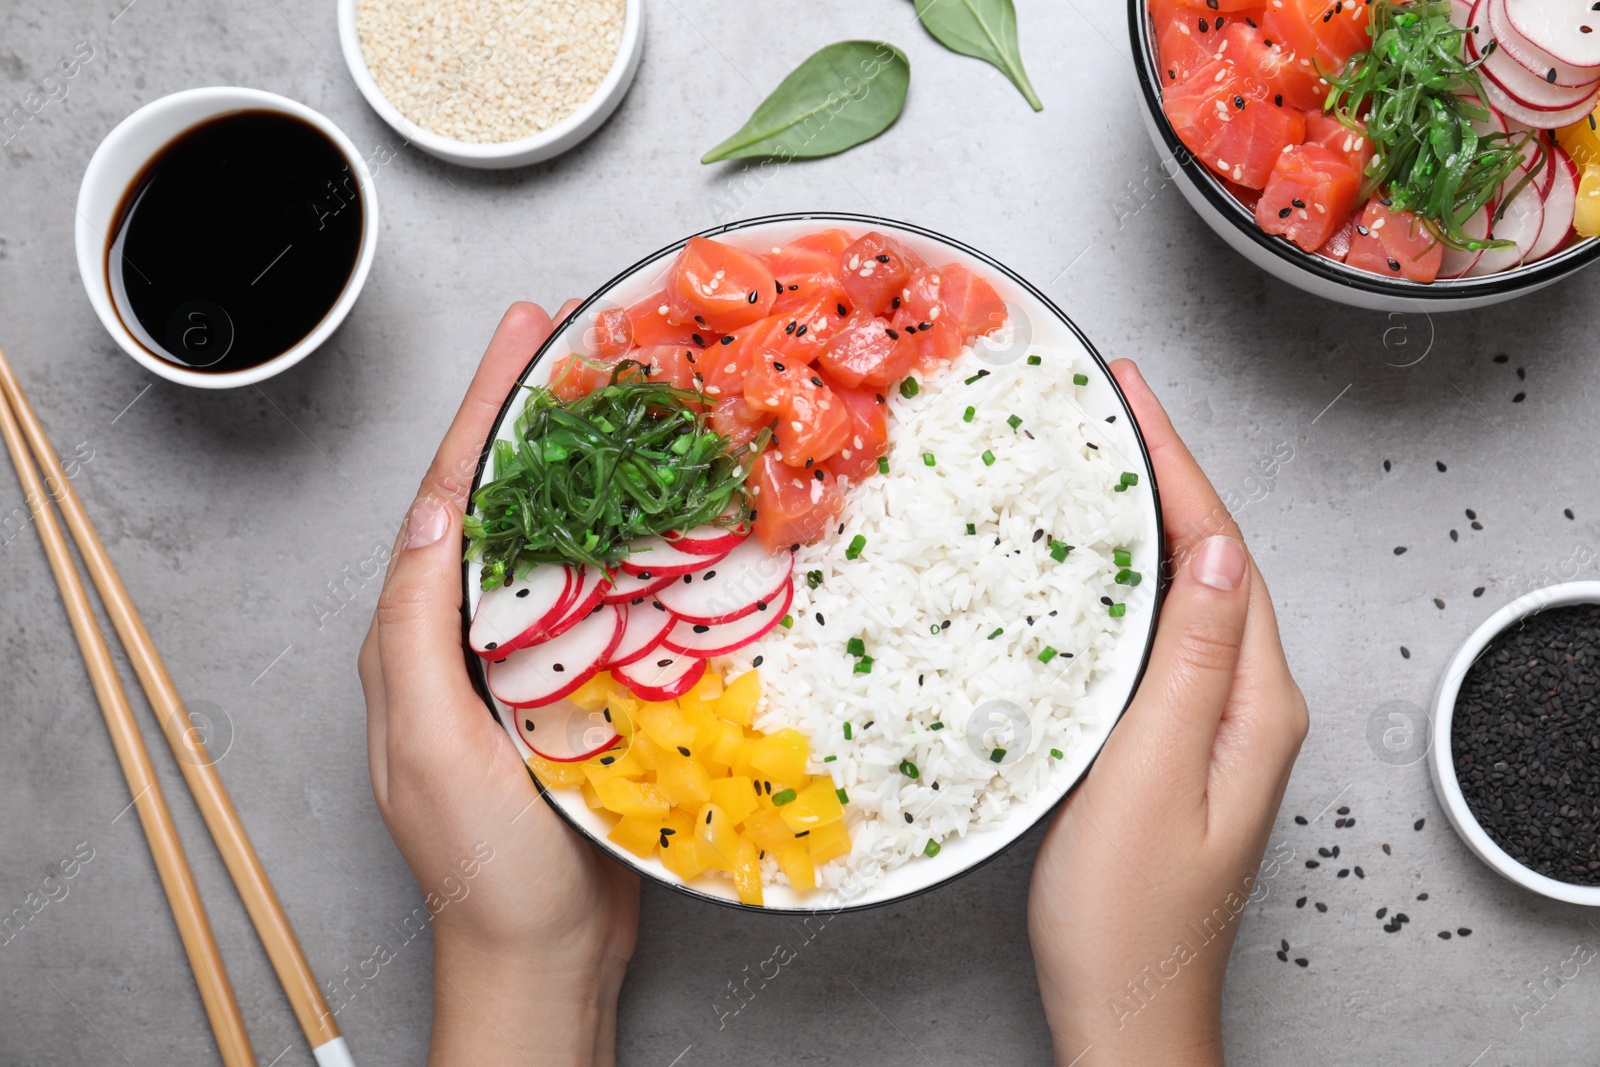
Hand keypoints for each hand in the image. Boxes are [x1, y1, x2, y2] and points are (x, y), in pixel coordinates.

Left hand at [358, 302, 638, 1066]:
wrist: (543, 951)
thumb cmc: (483, 865)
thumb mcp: (432, 746)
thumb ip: (417, 632)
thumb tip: (435, 514)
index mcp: (418, 636)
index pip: (451, 498)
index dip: (485, 408)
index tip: (524, 333)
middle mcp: (470, 635)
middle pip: (506, 501)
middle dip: (535, 414)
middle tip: (581, 341)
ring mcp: (533, 659)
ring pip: (562, 540)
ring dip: (592, 466)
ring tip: (630, 401)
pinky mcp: (587, 685)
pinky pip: (608, 596)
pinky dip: (637, 542)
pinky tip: (672, 513)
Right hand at [1028, 360, 1308, 1066]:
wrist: (1123, 1007)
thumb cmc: (1129, 915)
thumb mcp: (1154, 777)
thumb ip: (1188, 663)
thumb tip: (1208, 555)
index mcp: (1256, 704)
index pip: (1222, 553)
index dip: (1178, 466)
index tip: (1136, 399)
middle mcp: (1247, 704)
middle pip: (1213, 559)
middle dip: (1167, 474)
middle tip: (1114, 409)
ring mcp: (1213, 723)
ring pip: (1186, 592)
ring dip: (1148, 520)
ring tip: (1102, 462)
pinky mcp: (1174, 740)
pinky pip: (1159, 634)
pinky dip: (1126, 582)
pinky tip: (1092, 569)